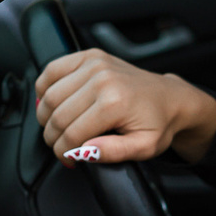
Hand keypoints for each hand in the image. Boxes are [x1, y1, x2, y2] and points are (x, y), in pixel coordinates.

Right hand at [34, 48, 215, 164]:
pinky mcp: (89, 56)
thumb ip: (113, 153)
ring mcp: (95, 64)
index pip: (71, 134)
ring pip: (49, 96)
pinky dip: (44, 89)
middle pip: (56, 115)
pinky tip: (54, 103)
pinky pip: (51, 71)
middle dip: (53, 137)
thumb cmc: (158, 123)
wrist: (171, 97)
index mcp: (115, 102)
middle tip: (62, 146)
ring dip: (46, 116)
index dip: (63, 153)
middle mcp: (102, 79)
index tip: (68, 159)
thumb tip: (82, 152)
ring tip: (59, 128)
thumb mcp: (144, 147)